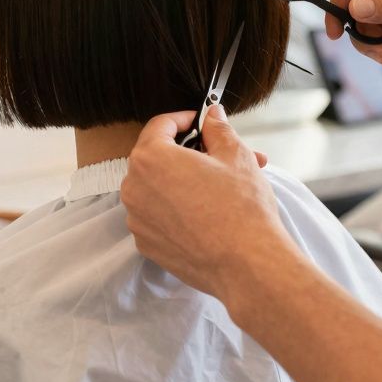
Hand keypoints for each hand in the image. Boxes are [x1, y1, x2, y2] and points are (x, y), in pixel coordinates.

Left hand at [123, 105, 293, 302]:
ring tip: (225, 187)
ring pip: (159, 188)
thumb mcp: (235, 155)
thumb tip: (212, 116)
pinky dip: (178, 209)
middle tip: (222, 157)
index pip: (160, 125)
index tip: (202, 123)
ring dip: (186, 182)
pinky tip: (209, 214)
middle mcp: (134, 187)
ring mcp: (137, 219)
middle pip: (158, 157)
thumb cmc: (242, 208)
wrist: (248, 265)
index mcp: (150, 158)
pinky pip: (159, 215)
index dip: (184, 119)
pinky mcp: (147, 244)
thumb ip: (217, 129)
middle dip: (191, 154)